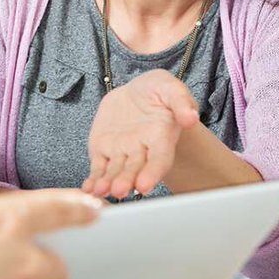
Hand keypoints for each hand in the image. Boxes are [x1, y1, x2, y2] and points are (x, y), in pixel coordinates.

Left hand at [83, 69, 199, 198]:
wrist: (136, 93)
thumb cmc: (158, 91)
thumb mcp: (171, 88)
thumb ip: (181, 102)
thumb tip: (191, 117)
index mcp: (161, 138)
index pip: (159, 159)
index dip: (152, 173)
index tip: (144, 185)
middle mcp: (142, 150)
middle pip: (135, 169)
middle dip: (127, 180)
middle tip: (119, 191)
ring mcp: (121, 152)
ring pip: (115, 171)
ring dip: (108, 183)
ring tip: (100, 191)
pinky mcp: (103, 150)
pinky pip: (98, 167)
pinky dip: (94, 179)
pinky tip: (88, 189)